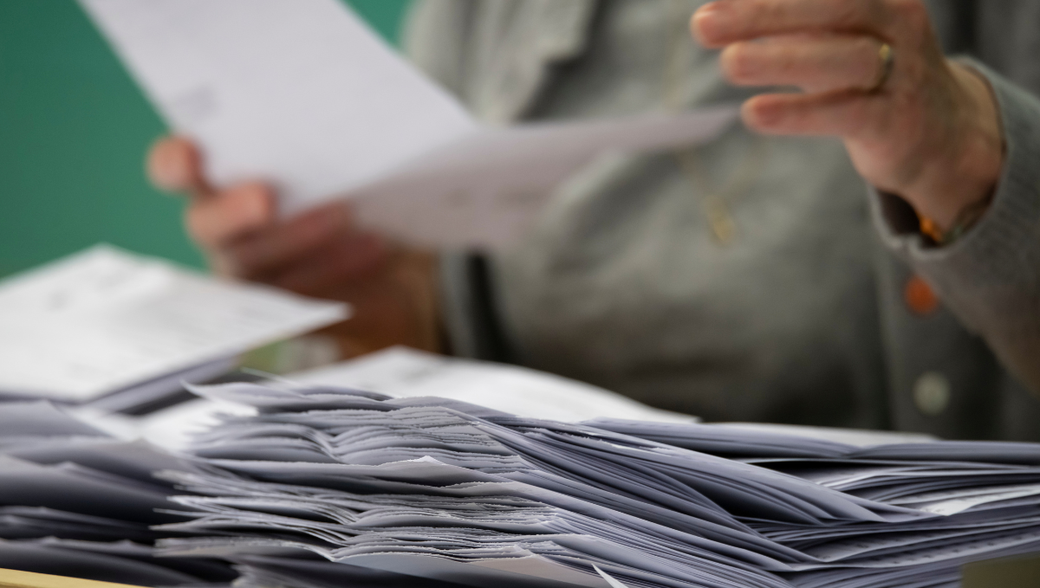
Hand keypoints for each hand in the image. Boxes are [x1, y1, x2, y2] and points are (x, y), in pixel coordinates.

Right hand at [147, 137, 442, 357]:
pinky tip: (375, 244)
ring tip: (345, 212)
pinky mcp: (291, 309)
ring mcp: (253, 276)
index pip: (173, 169)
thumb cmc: (355, 182)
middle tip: (264, 199)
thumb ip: (318, 132)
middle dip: (231, 211)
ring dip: (298, 235)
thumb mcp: (340, 151)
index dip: (172, 161)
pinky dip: (340, 265)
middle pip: (207, 225)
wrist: (398, 250)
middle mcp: (224, 230)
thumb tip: (337, 99)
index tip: (189, 151)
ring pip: (258, 263)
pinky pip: (305, 294)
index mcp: (219, 179)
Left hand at [692, 0, 1003, 231]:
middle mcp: (896, 23)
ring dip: (780, 59)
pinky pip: (844, 113)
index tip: (717, 0)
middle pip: (832, 7)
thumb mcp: (833, 36)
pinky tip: (753, 113)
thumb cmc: (871, 73)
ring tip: (728, 63)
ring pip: (842, 58)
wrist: (945, 134)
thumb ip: (785, 19)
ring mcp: (901, 73)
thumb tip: (715, 12)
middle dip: (764, 13)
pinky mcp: (895, 123)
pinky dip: (798, 113)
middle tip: (704, 25)